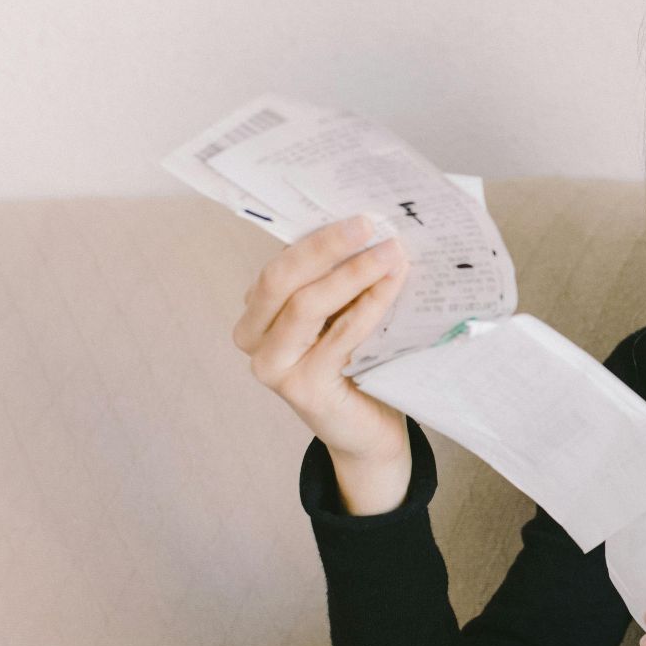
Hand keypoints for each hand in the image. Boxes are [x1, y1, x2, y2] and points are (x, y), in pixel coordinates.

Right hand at [232, 214, 412, 462]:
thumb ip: (338, 281)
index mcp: (257, 313)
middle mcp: (254, 339)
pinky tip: (391, 285)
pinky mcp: (302, 388)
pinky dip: (368, 305)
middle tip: (369, 224)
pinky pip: (338, 334)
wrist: (368, 430)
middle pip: (282, 278)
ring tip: (390, 252)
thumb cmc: (355, 367)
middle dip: (327, 247)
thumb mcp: (339, 315)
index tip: (356, 215)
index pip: (279, 265)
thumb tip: (369, 229)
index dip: (316, 237)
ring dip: (354, 273)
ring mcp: (273, 367)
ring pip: (307, 304)